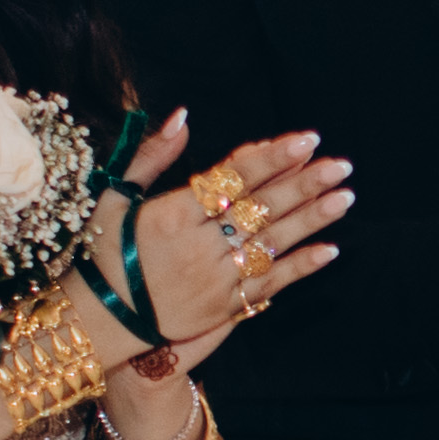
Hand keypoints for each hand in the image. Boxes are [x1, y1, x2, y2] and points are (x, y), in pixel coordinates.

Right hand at [119, 118, 351, 363]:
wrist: (94, 322)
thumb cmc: (101, 253)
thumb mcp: (114, 198)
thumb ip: (151, 156)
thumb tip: (182, 117)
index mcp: (170, 215)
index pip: (232, 179)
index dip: (271, 158)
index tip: (305, 140)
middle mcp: (196, 246)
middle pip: (260, 208)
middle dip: (303, 184)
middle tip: (340, 164)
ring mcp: (212, 280)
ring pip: (271, 244)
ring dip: (311, 220)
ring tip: (345, 197)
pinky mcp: (220, 308)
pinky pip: (268, 284)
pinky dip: (300, 267)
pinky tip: (330, 249)